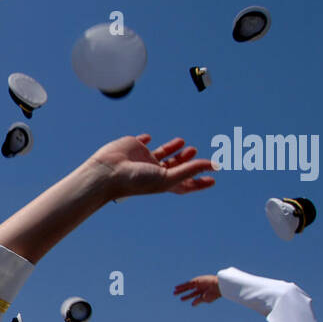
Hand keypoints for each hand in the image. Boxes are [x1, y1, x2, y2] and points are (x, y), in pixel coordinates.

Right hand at [87, 135, 216, 199]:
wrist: (108, 172)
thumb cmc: (135, 181)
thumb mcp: (167, 177)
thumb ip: (190, 169)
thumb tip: (214, 165)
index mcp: (162, 182)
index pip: (185, 183)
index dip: (199, 181)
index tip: (213, 178)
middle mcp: (154, 171)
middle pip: (174, 166)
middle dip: (186, 161)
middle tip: (195, 152)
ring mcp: (143, 158)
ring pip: (161, 154)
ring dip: (173, 149)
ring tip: (183, 143)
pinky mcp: (133, 146)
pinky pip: (142, 142)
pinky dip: (146, 140)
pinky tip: (148, 138)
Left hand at [174, 274, 220, 305]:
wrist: (218, 286)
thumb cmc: (214, 294)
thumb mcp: (205, 299)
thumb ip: (198, 300)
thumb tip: (192, 304)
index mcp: (203, 293)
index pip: (193, 295)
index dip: (187, 297)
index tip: (182, 299)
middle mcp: (200, 288)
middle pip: (189, 291)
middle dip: (182, 293)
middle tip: (175, 294)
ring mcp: (198, 284)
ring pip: (187, 287)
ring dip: (180, 289)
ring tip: (174, 292)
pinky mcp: (197, 281)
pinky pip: (188, 283)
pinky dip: (182, 286)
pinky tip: (177, 287)